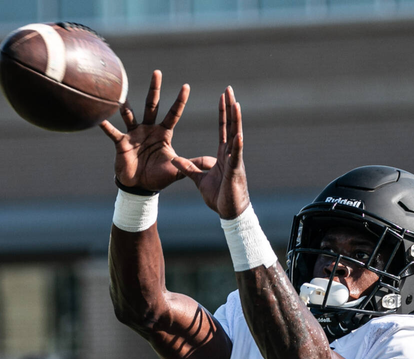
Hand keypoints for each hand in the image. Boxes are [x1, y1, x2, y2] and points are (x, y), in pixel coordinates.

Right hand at [100, 71, 206, 193]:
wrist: (140, 187)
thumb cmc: (158, 176)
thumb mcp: (177, 171)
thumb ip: (193, 164)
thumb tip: (215, 162)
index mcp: (163, 133)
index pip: (173, 113)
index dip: (180, 101)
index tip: (186, 86)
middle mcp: (149, 129)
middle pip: (152, 105)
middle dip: (155, 89)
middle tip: (158, 72)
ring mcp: (134, 134)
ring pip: (130, 115)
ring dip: (126, 106)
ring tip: (122, 95)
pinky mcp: (121, 143)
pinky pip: (113, 133)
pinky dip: (106, 127)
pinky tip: (99, 119)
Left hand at [173, 87, 248, 219]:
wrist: (229, 213)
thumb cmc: (219, 197)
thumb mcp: (199, 179)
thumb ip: (188, 168)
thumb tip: (175, 159)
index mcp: (223, 154)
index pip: (223, 128)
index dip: (223, 112)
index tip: (223, 96)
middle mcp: (231, 154)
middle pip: (231, 126)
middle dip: (230, 107)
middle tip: (229, 89)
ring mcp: (235, 162)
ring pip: (237, 137)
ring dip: (236, 121)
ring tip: (236, 104)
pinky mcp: (235, 173)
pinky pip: (236, 157)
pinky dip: (237, 146)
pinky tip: (238, 134)